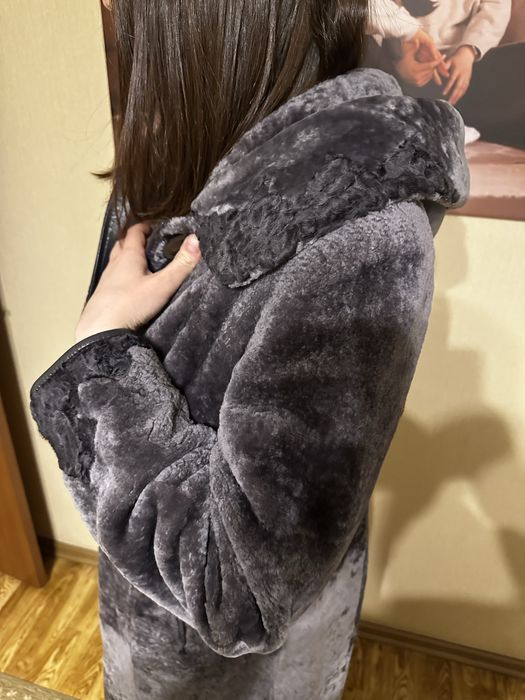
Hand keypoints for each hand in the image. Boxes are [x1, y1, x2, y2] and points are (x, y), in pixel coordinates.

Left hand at [75, 222, 200, 342]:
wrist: (100, 330)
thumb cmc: (131, 304)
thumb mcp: (162, 285)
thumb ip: (181, 265)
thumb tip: (196, 240)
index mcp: (129, 256)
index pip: (135, 231)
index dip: (146, 227)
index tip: (157, 227)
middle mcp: (115, 264)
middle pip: (123, 244)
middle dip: (136, 241)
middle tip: (151, 244)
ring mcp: (107, 280)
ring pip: (117, 262)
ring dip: (128, 259)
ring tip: (143, 265)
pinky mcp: (103, 295)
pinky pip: (114, 279)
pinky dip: (123, 277)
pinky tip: (131, 288)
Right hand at [396, 32, 446, 86]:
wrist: (399, 72)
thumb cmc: (404, 61)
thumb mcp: (408, 54)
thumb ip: (413, 47)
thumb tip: (416, 40)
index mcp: (416, 70)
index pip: (430, 65)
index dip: (438, 60)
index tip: (444, 55)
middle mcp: (417, 77)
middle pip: (432, 70)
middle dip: (435, 64)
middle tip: (438, 58)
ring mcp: (418, 82)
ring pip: (431, 75)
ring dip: (433, 69)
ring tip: (432, 63)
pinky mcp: (418, 84)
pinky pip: (428, 79)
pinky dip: (429, 74)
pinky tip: (427, 69)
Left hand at [441, 45, 474, 104]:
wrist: (467, 55)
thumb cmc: (455, 58)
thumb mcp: (449, 60)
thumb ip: (444, 66)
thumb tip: (437, 70)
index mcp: (457, 69)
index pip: (452, 79)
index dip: (448, 87)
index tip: (443, 94)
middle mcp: (463, 74)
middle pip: (459, 86)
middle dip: (454, 95)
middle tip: (449, 102)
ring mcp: (466, 77)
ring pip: (463, 89)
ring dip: (458, 97)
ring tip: (452, 103)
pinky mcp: (468, 79)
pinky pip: (465, 88)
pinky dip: (461, 94)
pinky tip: (456, 99)